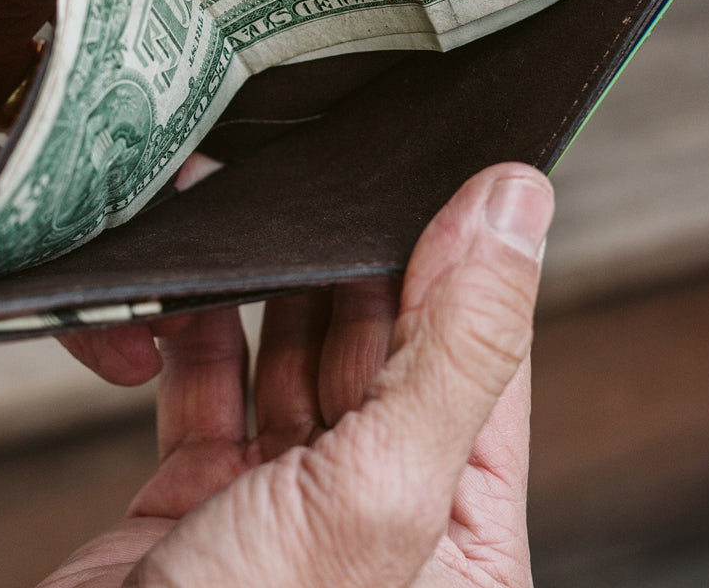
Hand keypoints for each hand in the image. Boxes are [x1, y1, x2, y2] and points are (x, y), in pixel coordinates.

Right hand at [39, 163, 553, 587]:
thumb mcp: (377, 497)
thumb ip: (453, 348)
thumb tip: (515, 211)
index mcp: (459, 541)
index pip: (485, 364)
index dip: (472, 262)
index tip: (451, 166)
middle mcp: (377, 522)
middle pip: (380, 351)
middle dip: (353, 263)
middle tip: (336, 174)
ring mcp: (281, 510)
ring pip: (291, 362)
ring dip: (272, 289)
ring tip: (262, 212)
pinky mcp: (195, 501)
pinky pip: (207, 389)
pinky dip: (197, 332)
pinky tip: (194, 284)